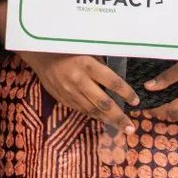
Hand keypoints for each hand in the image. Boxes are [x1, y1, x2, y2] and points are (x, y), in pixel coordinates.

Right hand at [17, 52, 137, 134]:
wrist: (40, 56)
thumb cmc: (67, 49)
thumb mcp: (87, 50)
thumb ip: (100, 66)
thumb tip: (118, 81)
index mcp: (87, 65)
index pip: (112, 82)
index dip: (126, 93)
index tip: (136, 101)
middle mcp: (79, 81)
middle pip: (103, 103)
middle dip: (119, 117)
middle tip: (131, 128)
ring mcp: (70, 92)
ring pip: (92, 111)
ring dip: (108, 121)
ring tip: (121, 129)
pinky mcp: (63, 99)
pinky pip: (82, 110)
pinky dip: (94, 116)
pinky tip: (104, 120)